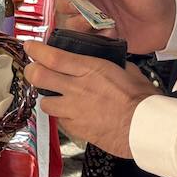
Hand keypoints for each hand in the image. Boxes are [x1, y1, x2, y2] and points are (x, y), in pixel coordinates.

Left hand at [23, 42, 159, 157]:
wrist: (146, 129)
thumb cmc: (143, 100)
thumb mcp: (128, 72)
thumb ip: (113, 65)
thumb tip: (110, 61)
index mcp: (90, 69)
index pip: (53, 56)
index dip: (36, 51)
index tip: (30, 47)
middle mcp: (77, 88)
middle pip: (39, 77)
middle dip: (31, 71)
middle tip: (32, 70)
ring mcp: (74, 110)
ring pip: (44, 102)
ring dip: (47, 98)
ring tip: (55, 96)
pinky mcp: (76, 129)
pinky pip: (60, 121)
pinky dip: (62, 116)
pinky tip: (71, 114)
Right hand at [53, 0, 175, 53]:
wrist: (169, 23)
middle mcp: (92, 2)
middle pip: (64, 4)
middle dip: (68, 7)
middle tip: (80, 9)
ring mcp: (96, 21)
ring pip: (72, 24)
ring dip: (81, 24)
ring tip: (98, 24)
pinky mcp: (102, 37)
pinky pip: (87, 40)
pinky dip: (95, 37)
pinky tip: (111, 33)